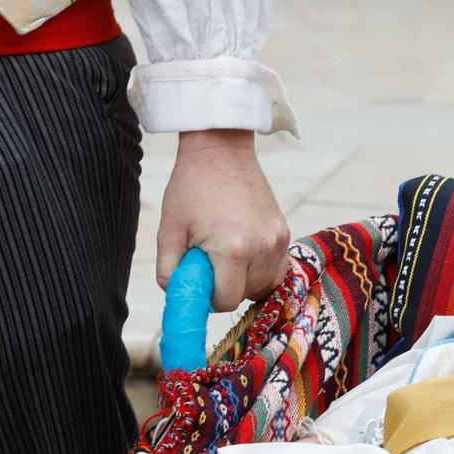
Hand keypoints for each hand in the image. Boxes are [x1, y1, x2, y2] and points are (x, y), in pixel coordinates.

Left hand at [156, 130, 289, 312]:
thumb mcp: (169, 231)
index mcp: (232, 251)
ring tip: (227, 255)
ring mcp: (277, 241)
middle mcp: (262, 249)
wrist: (221, 151)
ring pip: (264, 286)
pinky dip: (261, 271)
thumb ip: (169, 272)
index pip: (226, 302)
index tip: (200, 279)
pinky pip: (277, 270)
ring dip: (244, 280)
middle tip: (210, 260)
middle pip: (245, 295)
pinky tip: (246, 255)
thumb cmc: (190, 189)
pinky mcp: (285, 233)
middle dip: (226, 287)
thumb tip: (179, 298)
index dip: (209, 297)